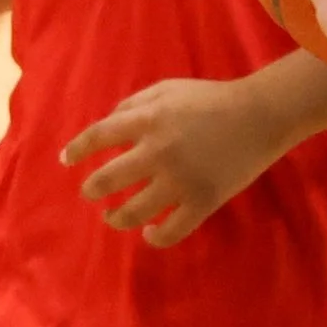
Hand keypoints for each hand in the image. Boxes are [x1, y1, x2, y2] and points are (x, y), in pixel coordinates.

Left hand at [60, 73, 291, 246]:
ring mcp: (180, 180)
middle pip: (107, 180)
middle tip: (90, 193)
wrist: (260, 116)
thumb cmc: (210, 99)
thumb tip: (108, 126)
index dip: (77, 150)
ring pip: (133, 212)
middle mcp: (157, 152)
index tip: (67, 161)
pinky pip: (171, 231)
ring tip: (112, 217)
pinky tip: (149, 233)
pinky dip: (155, 237)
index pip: (98, 137)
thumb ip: (133, 105)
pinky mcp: (202, 202)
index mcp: (147, 120)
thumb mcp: (166, 90)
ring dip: (116, 217)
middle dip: (92, 189)